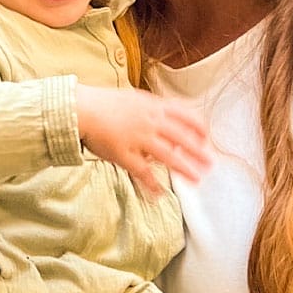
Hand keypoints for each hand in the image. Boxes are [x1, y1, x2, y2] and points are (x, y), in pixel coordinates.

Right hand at [75, 87, 210, 197]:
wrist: (81, 108)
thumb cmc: (106, 103)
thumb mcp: (135, 98)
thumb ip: (153, 109)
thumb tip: (170, 120)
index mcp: (154, 106)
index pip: (186, 115)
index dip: (199, 128)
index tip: (205, 139)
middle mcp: (150, 122)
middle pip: (182, 138)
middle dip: (198, 152)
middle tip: (210, 163)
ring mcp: (138, 138)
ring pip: (168, 156)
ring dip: (184, 168)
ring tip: (196, 179)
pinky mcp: (124, 154)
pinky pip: (142, 171)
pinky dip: (152, 184)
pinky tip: (159, 194)